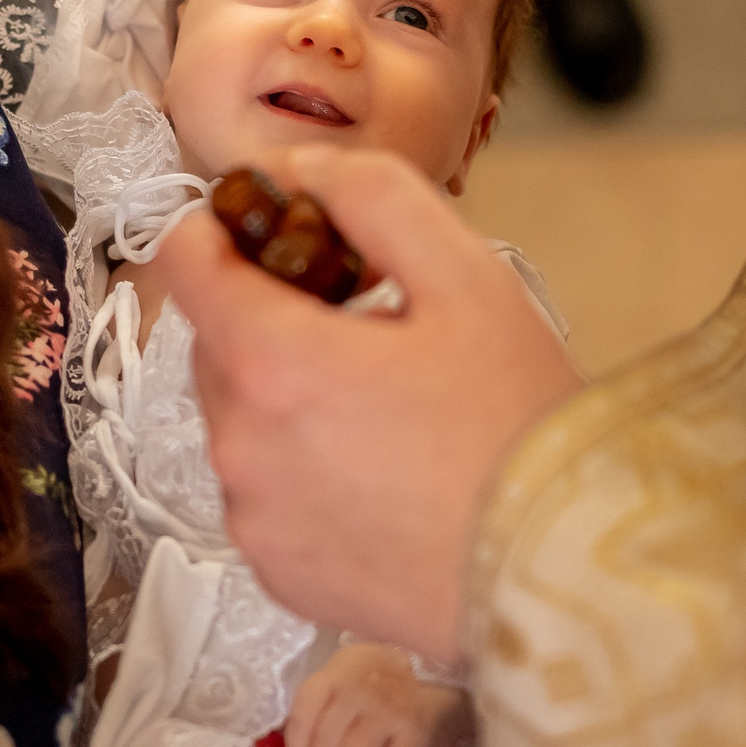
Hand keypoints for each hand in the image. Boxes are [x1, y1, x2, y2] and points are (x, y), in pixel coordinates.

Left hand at [156, 147, 582, 661]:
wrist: (562, 575)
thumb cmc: (519, 422)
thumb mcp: (465, 276)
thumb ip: (371, 197)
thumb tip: (296, 170)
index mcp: (272, 362)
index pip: (183, 260)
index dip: (220, 226)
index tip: (271, 226)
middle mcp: (239, 447)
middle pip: (214, 342)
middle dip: (269, 315)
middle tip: (365, 322)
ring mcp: (253, 521)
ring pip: (238, 420)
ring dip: (284, 396)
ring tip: (384, 407)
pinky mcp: (278, 576)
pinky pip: (264, 494)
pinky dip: (301, 472)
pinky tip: (380, 475)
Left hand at [281, 644, 469, 746]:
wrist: (453, 671)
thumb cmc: (395, 681)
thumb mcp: (358, 677)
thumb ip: (327, 708)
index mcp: (342, 669)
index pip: (305, 708)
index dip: (296, 745)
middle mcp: (361, 686)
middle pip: (327, 744)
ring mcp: (389, 708)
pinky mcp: (416, 731)